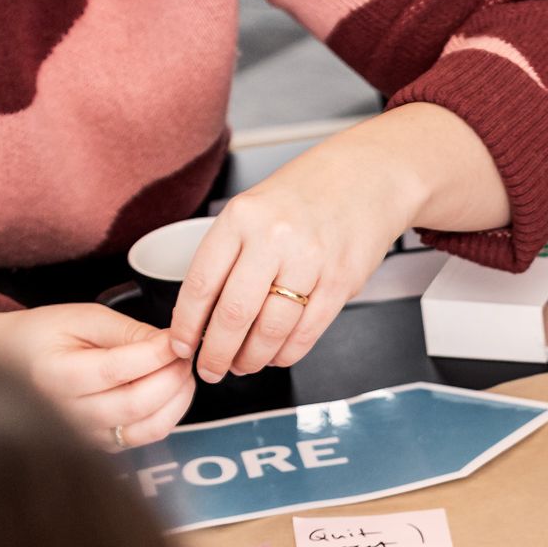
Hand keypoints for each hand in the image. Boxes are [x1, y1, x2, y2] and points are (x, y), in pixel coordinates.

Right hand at [0, 304, 192, 447]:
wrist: (10, 364)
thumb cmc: (44, 337)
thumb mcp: (82, 318)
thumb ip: (127, 332)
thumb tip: (171, 344)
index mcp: (56, 376)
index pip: (118, 370)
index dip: (157, 355)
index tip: (179, 339)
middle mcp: (68, 414)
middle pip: (138, 403)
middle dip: (173, 377)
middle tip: (186, 354)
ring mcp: (85, 436)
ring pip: (149, 427)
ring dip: (178, 399)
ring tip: (183, 372)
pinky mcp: (102, 447)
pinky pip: (146, 436)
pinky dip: (169, 414)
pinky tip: (171, 391)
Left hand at [170, 129, 419, 385]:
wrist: (366, 177)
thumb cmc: (304, 196)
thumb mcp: (253, 209)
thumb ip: (230, 254)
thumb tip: (204, 313)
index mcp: (242, 218)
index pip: (202, 283)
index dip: (187, 324)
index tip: (181, 346)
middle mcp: (274, 238)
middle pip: (234, 314)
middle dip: (216, 353)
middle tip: (209, 369)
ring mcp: (311, 261)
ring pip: (270, 329)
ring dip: (252, 358)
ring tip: (242, 365)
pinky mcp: (340, 282)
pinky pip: (307, 331)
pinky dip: (287, 352)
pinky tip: (275, 356)